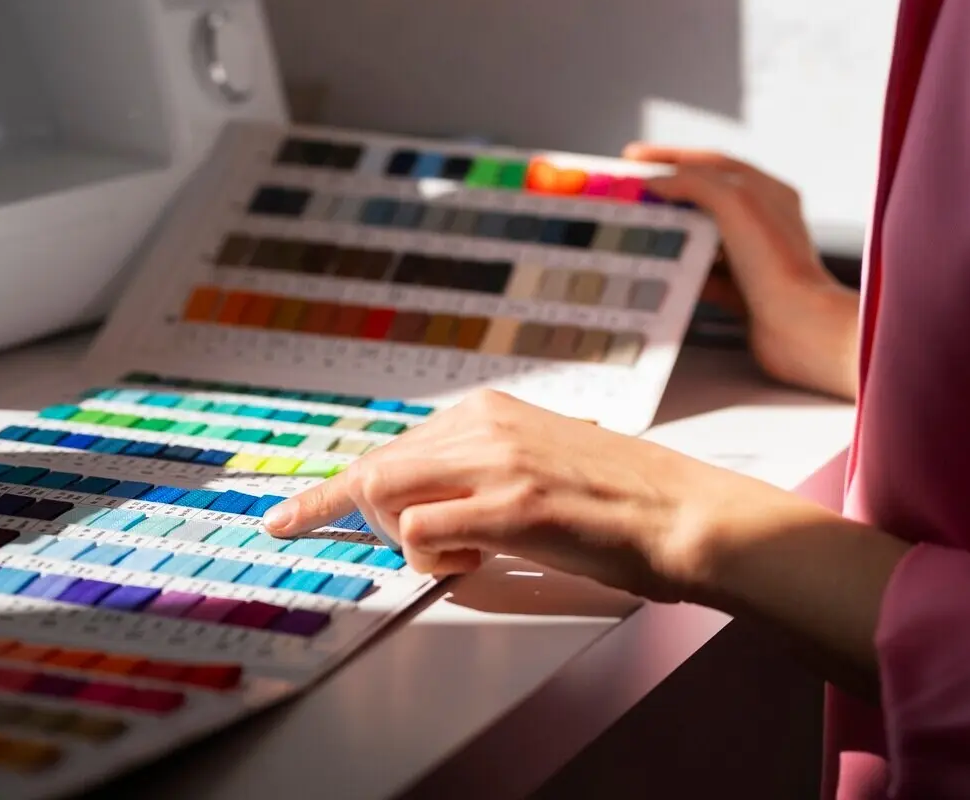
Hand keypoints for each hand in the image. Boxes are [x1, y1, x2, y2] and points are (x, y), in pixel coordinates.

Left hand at [262, 388, 905, 695]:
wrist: (684, 513)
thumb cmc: (618, 502)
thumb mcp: (538, 465)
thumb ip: (481, 474)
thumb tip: (424, 509)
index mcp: (492, 411)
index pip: (392, 447)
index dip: (333, 489)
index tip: (285, 515)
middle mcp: (487, 425)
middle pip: (375, 470)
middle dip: (341, 515)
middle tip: (312, 535)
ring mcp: (498, 463)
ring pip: (391, 498)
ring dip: (411, 541)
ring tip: (471, 551)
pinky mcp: (514, 507)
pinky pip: (425, 534)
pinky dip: (437, 558)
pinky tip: (485, 556)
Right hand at [623, 145, 858, 399]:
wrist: (801, 329)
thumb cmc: (776, 262)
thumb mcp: (734, 203)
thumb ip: (693, 182)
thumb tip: (658, 180)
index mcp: (767, 192)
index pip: (713, 163)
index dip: (671, 156)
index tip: (634, 157)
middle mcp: (764, 223)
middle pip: (706, 199)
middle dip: (667, 195)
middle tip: (631, 195)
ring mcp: (754, 259)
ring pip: (704, 238)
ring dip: (672, 233)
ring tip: (637, 231)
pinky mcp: (745, 294)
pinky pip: (706, 277)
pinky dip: (682, 273)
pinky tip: (660, 272)